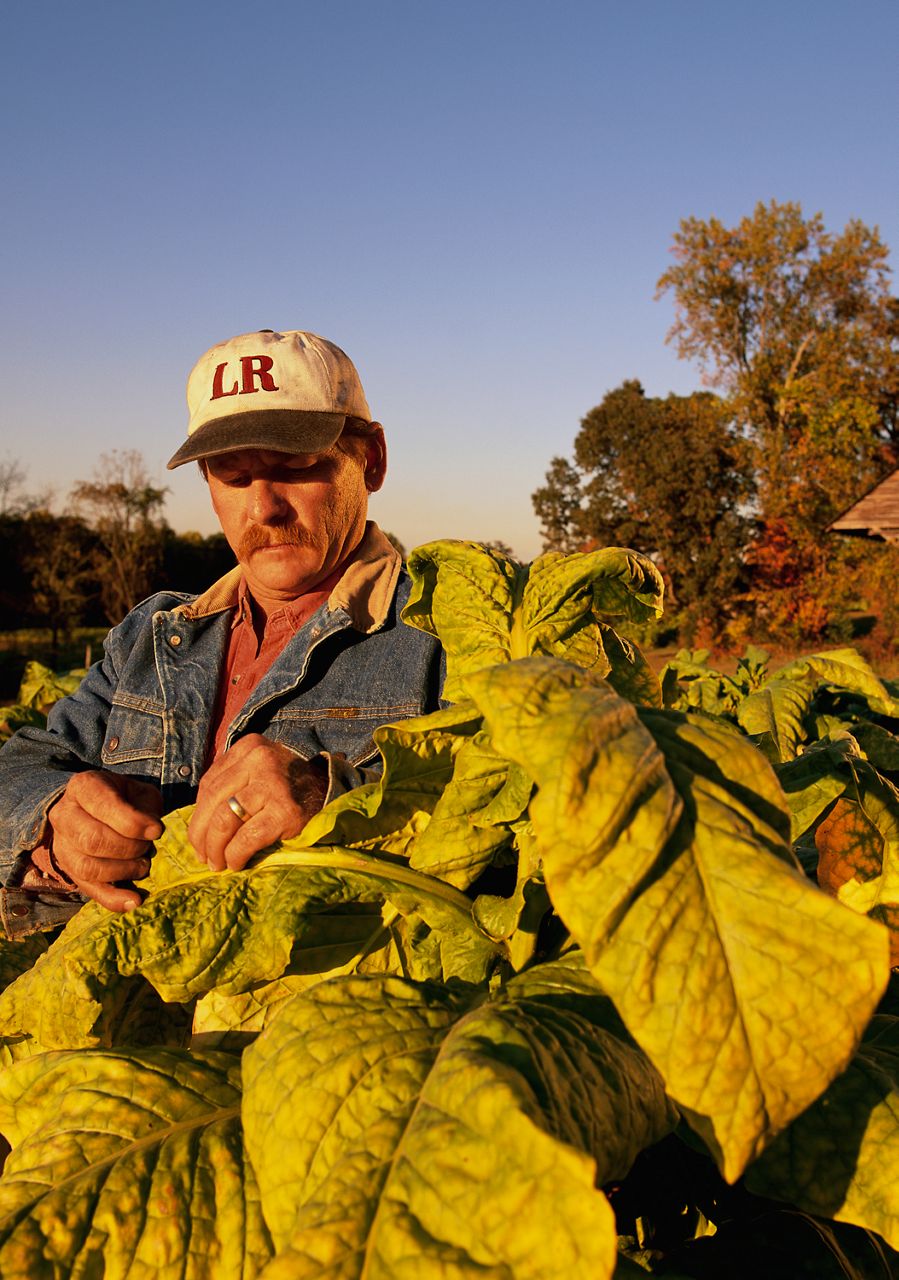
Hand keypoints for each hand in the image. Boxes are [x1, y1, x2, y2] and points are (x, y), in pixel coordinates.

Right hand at [47, 771, 163, 911]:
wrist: (94, 808)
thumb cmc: (123, 798)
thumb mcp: (138, 791)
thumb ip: (147, 807)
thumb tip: (153, 832)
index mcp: (83, 787)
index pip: (103, 806)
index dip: (133, 822)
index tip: (157, 830)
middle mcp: (65, 815)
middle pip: (92, 840)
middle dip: (128, 848)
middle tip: (148, 848)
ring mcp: (62, 845)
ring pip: (87, 867)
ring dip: (123, 871)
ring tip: (143, 865)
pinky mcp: (69, 870)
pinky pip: (88, 889)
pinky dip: (113, 899)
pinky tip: (134, 900)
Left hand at [188, 735, 326, 872]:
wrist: (331, 792)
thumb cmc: (288, 786)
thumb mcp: (258, 770)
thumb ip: (231, 783)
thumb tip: (198, 822)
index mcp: (249, 747)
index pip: (208, 784)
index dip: (198, 816)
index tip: (198, 838)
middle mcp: (259, 760)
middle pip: (212, 801)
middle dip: (201, 836)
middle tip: (203, 857)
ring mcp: (273, 784)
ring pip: (224, 820)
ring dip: (215, 849)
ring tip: (217, 863)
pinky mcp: (285, 811)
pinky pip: (247, 838)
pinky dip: (236, 855)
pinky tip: (237, 863)